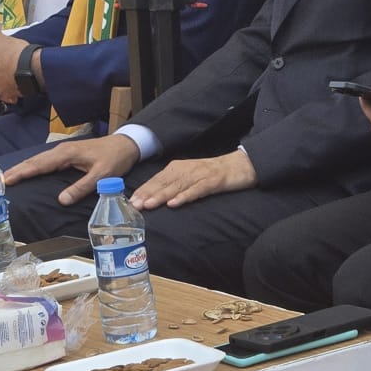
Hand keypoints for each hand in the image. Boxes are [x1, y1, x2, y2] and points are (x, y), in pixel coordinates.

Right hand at [4, 131, 140, 204]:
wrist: (126, 144)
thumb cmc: (114, 159)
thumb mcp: (101, 175)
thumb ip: (81, 187)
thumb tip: (61, 200)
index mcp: (66, 153)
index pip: (38, 164)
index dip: (22, 173)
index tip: (5, 180)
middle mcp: (62, 150)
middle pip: (34, 161)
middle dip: (16, 170)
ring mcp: (64, 151)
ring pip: (38, 160)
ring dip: (23, 168)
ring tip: (7, 178)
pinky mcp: (67, 154)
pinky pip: (45, 161)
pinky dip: (33, 166)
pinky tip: (29, 172)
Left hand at [130, 151, 255, 210]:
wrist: (240, 166)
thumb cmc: (212, 175)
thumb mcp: (190, 178)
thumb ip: (174, 186)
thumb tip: (155, 199)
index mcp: (178, 168)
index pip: (157, 179)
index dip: (143, 190)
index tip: (130, 201)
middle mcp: (186, 169)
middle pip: (164, 182)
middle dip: (147, 194)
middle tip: (134, 205)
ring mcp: (199, 174)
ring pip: (177, 186)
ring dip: (161, 196)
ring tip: (148, 205)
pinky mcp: (213, 181)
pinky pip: (196, 190)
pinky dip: (185, 196)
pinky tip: (174, 203)